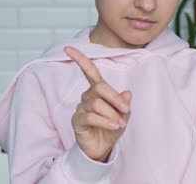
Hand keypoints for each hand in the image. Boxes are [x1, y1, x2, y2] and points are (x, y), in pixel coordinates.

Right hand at [64, 46, 131, 161]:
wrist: (103, 148)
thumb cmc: (111, 127)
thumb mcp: (123, 115)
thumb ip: (124, 104)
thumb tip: (128, 93)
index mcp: (98, 90)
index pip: (89, 71)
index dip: (80, 59)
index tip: (68, 48)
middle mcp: (87, 96)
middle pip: (99, 87)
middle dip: (114, 97)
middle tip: (125, 109)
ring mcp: (81, 108)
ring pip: (97, 104)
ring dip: (111, 114)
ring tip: (119, 124)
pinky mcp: (77, 121)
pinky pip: (91, 117)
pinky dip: (105, 121)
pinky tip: (113, 126)